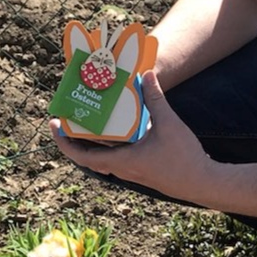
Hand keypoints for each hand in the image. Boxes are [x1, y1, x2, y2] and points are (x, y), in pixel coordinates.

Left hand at [50, 70, 219, 203]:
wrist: (203, 183)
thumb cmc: (183, 159)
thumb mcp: (169, 125)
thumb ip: (156, 99)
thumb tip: (147, 73)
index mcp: (121, 161)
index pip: (81, 155)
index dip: (63, 141)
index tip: (54, 125)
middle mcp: (121, 168)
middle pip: (87, 155)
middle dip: (74, 137)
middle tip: (66, 116)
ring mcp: (131, 170)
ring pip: (102, 156)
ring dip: (91, 140)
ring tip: (86, 118)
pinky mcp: (141, 168)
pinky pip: (116, 155)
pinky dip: (109, 142)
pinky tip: (116, 127)